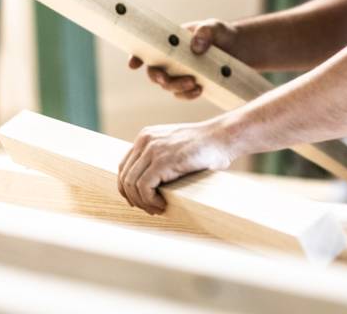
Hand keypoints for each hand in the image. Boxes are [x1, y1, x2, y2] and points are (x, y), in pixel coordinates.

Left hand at [117, 118, 235, 213]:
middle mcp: (145, 141)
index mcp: (146, 137)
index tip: (140, 202)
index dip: (128, 189)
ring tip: (158, 209)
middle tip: (150, 210)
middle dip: (134, 198)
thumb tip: (147, 186)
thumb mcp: (174, 148)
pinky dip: (150, 201)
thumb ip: (159, 159)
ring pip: (131, 184)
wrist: (222, 138)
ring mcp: (152, 149)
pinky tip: (164, 205)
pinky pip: (144, 187)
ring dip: (143, 202)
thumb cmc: (205, 148)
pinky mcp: (161, 161)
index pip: (124, 167)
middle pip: (124, 177)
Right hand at [126, 19, 240, 100]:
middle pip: (155, 72)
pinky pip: (183, 94)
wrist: (241, 50)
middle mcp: (172, 59)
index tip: (133, 65)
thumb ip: (205, 32)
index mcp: (171, 42)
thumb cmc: (222, 34)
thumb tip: (195, 47)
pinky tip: (199, 90)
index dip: (136, 58)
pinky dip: (188, 95)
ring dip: (176, 87)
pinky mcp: (193, 84)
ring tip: (193, 84)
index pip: (148, 49)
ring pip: (168, 86)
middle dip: (157, 78)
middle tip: (166, 79)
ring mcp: (182, 73)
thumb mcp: (215, 27)